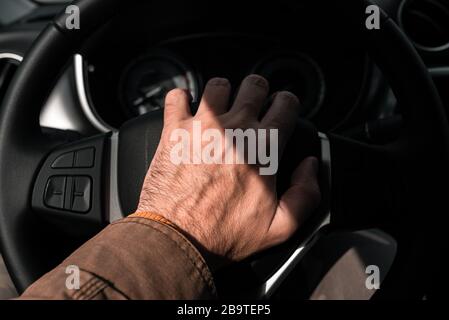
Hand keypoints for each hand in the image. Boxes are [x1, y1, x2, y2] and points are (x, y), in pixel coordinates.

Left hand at [137, 75, 320, 268]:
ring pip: (218, 85)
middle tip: (251, 108)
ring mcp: (203, 125)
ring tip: (220, 110)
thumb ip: (306, 194)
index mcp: (264, 147)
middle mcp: (235, 128)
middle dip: (257, 93)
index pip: (286, 103)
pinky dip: (182, 100)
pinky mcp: (174, 129)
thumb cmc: (223, 234)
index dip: (286, 104)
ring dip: (222, 94)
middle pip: (254, 85)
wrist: (177, 239)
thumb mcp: (280, 227)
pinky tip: (186, 112)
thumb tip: (309, 166)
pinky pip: (177, 96)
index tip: (279, 112)